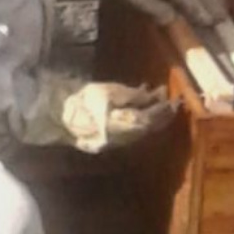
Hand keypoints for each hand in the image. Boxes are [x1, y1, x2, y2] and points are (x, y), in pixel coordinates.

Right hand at [61, 81, 175, 152]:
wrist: (59, 116)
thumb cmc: (82, 100)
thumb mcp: (108, 92)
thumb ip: (132, 95)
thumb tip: (153, 95)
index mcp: (122, 124)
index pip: (149, 118)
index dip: (163, 110)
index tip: (175, 100)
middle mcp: (123, 138)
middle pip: (148, 128)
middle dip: (162, 116)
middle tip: (174, 104)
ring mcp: (117, 142)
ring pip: (142, 132)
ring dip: (154, 119)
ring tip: (163, 106)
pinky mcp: (111, 141)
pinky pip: (133, 132)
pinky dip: (142, 122)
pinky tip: (145, 112)